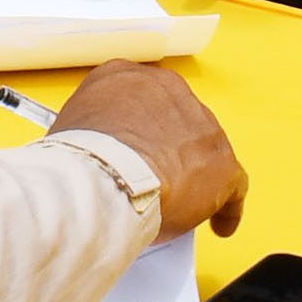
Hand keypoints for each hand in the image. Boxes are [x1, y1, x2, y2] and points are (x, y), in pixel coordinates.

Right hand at [54, 61, 249, 240]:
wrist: (106, 174)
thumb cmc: (79, 158)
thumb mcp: (69, 130)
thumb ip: (90, 136)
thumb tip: (89, 159)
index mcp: (124, 77)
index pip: (138, 100)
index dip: (139, 128)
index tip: (135, 146)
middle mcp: (167, 90)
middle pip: (175, 122)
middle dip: (168, 149)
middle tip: (156, 178)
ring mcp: (200, 123)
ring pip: (203, 150)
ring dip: (195, 175)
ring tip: (182, 204)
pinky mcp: (221, 161)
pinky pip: (232, 184)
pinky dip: (226, 207)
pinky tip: (220, 224)